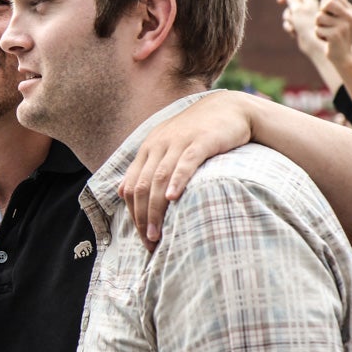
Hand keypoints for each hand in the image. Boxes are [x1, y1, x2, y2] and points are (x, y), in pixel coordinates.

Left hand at [119, 90, 252, 250]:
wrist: (230, 108)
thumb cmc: (199, 134)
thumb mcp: (168, 148)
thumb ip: (147, 168)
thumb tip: (121, 192)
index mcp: (148, 149)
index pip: (131, 186)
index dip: (133, 214)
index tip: (142, 237)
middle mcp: (158, 145)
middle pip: (142, 186)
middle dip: (142, 218)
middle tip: (149, 242)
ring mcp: (178, 142)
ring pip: (159, 179)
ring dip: (156, 209)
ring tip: (157, 234)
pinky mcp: (200, 141)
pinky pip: (184, 163)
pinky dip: (176, 181)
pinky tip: (173, 198)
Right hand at [278, 0, 324, 59]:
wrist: (313, 43)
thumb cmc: (307, 25)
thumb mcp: (298, 9)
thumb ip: (292, 0)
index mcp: (309, 2)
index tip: (279, 1)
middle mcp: (306, 10)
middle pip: (290, 6)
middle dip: (288, 13)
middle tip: (293, 18)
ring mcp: (303, 20)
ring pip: (289, 17)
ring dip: (288, 22)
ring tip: (295, 27)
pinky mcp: (300, 28)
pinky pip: (289, 25)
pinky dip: (290, 29)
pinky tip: (295, 33)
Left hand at [314, 0, 351, 66]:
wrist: (343, 55)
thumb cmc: (339, 35)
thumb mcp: (342, 18)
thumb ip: (340, 4)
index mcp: (350, 11)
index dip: (325, 2)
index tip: (325, 10)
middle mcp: (349, 17)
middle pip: (327, 3)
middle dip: (321, 12)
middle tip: (323, 22)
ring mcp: (342, 26)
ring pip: (319, 17)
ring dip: (318, 26)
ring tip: (326, 32)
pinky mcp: (334, 36)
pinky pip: (318, 29)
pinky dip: (319, 35)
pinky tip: (326, 39)